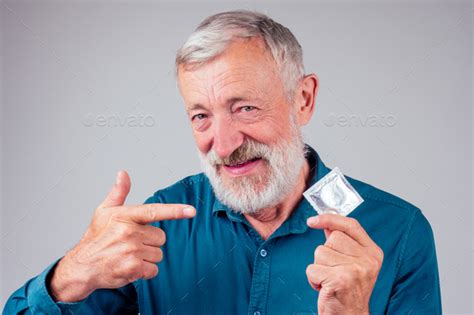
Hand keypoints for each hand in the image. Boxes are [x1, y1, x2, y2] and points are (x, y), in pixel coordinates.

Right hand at [50, 170, 195, 301]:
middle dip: (150, 242)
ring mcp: (131, 250)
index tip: (192, 211)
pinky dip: (145, 271)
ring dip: (147, 257)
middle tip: (132, 244)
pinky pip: (153, 270)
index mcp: (125, 215)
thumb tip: (123, 174)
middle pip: (161, 237)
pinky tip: (130, 267)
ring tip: (129, 256)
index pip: (155, 211)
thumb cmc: (95, 238)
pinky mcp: (132, 268)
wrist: (81, 267)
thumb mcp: (103, 212)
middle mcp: (129, 231)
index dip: (175, 211)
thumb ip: (118, 193)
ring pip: (158, 254)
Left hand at [306, 214, 382, 314]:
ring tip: (330, 281)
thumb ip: (343, 243)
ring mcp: (355, 270)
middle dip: (325, 255)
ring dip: (318, 268)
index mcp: (373, 253)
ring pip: (320, 253)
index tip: (312, 220)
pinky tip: (325, 288)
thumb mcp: (353, 264)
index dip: (330, 219)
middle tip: (333, 271)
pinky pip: (312, 269)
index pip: (351, 225)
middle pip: (332, 239)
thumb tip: (326, 223)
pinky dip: (313, 279)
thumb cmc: (347, 290)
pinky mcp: (340, 280)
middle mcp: (368, 260)